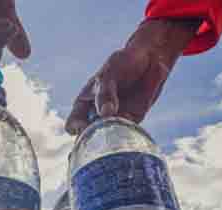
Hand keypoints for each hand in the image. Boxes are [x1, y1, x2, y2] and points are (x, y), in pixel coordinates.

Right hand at [65, 18, 199, 134]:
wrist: (149, 58)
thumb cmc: (122, 64)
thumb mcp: (109, 74)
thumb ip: (105, 93)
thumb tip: (105, 114)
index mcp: (83, 105)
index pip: (73, 125)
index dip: (76, 129)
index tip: (84, 126)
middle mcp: (96, 116)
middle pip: (89, 137)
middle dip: (93, 140)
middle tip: (101, 134)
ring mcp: (114, 120)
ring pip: (108, 138)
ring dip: (113, 136)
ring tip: (117, 123)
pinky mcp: (132, 121)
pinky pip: (127, 132)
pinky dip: (128, 131)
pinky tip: (130, 121)